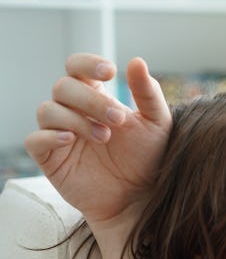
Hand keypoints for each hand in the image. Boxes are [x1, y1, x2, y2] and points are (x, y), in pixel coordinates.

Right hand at [24, 53, 171, 230]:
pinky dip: (50, 135)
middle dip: (90, 99)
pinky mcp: (51, 159)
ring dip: (76, 119)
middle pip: (63, 87)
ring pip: (47, 110)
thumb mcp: (157, 124)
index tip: (110, 71)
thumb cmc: (148, 159)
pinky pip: (35, 140)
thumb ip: (148, 93)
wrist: (141, 198)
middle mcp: (74, 112)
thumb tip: (136, 61)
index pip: (77, 67)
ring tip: (105, 137)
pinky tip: (72, 140)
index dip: (87, 63)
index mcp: (96, 97)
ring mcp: (60, 134)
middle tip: (118, 119)